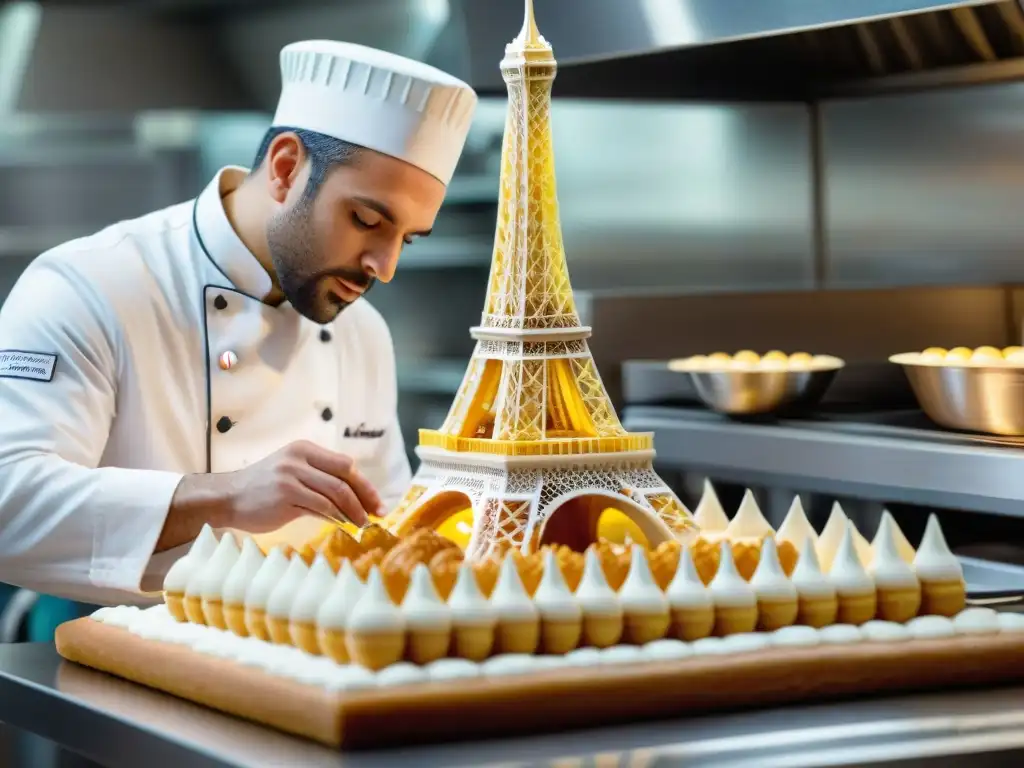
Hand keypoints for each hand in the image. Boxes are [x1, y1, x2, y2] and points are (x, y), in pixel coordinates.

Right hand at [218, 440, 381, 530]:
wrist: (227, 498)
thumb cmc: (262, 488)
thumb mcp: (291, 472)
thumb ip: (319, 477)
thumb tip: (355, 496)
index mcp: (304, 449)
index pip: (344, 464)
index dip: (364, 483)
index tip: (376, 501)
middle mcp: (299, 459)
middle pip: (345, 475)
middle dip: (365, 496)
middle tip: (378, 513)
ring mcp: (292, 477)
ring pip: (336, 493)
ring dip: (354, 511)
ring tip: (363, 524)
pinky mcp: (286, 497)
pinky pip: (321, 508)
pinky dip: (338, 518)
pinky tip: (345, 526)